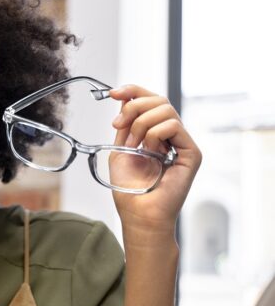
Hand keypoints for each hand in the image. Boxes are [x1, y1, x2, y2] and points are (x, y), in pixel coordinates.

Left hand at [108, 85, 202, 238]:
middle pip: (159, 100)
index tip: (113, 93)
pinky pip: (174, 126)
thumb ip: (125, 125)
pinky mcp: (191, 153)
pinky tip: (148, 149)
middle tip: (118, 125)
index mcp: (155, 134)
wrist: (138, 213)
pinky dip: (155, 134)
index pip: (151, 101)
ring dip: (141, 124)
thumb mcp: (120, 150)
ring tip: (133, 146)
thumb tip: (125, 99)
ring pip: (166, 110)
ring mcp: (182, 144)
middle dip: (134, 106)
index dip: (133, 91)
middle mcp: (171, 136)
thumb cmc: (129, 189)